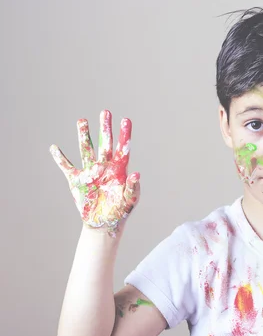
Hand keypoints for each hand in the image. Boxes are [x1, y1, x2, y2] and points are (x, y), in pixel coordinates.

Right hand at [50, 110, 139, 235]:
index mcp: (119, 170)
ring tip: (82, 120)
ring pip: (86, 150)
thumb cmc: (120, 211)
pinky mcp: (77, 181)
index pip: (123, 149)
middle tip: (105, 112)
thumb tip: (136, 173)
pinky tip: (54, 148)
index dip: (124, 135)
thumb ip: (133, 187)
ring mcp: (90, 172)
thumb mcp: (130, 200)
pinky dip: (60, 158)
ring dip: (84, 136)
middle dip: (105, 128)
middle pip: (105, 144)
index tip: (126, 120)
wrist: (104, 223)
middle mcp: (104, 167)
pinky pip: (66, 167)